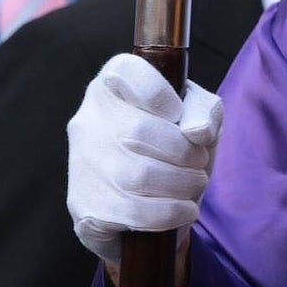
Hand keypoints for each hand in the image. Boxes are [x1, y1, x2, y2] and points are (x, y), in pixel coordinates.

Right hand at [67, 54, 223, 265]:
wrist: (147, 204)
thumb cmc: (173, 148)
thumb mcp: (197, 119)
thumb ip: (205, 111)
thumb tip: (196, 132)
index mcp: (113, 85)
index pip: (126, 73)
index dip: (161, 96)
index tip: (178, 116)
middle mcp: (89, 119)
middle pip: (139, 132)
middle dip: (185, 154)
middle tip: (198, 164)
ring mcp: (82, 163)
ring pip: (138, 175)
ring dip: (181, 185)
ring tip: (192, 186)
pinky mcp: (83, 204)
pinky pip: (133, 212)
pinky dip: (169, 214)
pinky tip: (182, 210)